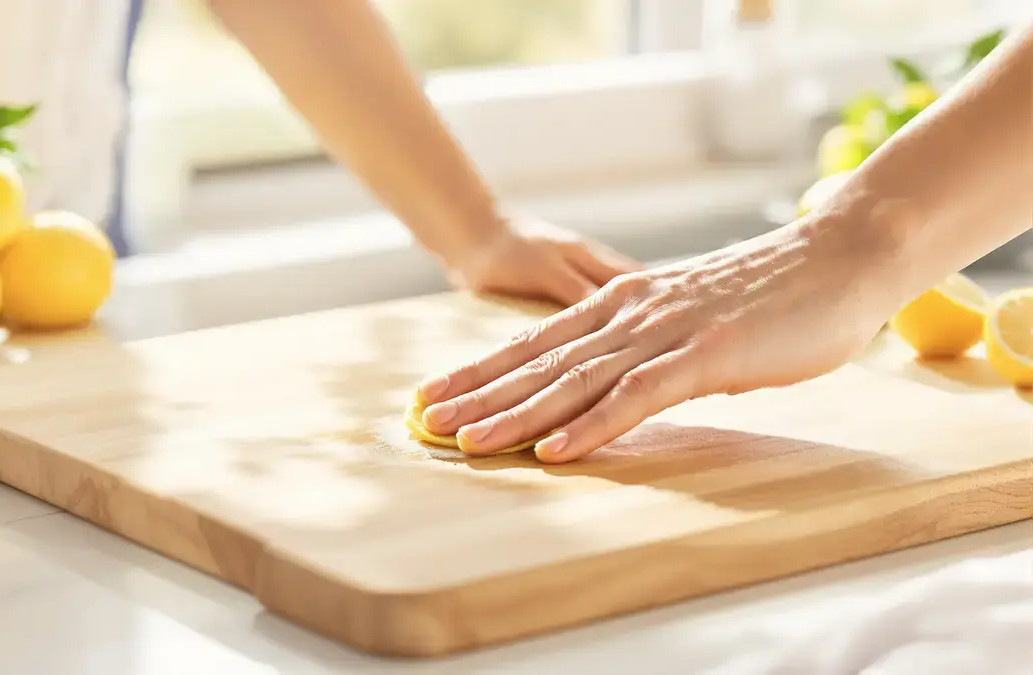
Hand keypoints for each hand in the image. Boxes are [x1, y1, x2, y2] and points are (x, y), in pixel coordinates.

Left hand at [417, 220, 895, 463]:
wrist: (840, 257)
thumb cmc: (773, 294)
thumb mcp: (693, 317)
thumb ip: (650, 346)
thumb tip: (623, 383)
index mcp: (624, 304)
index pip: (537, 342)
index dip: (482, 369)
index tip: (438, 391)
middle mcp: (631, 315)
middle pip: (539, 361)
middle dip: (478, 392)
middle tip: (424, 418)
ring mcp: (665, 333)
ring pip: (575, 380)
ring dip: (517, 414)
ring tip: (465, 440)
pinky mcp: (705, 354)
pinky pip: (638, 397)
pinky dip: (594, 426)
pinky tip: (556, 450)